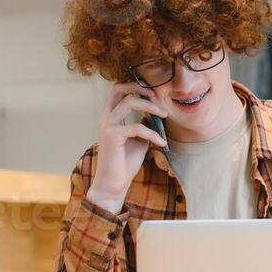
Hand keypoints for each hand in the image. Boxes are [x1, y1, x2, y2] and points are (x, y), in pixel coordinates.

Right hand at [85, 83, 168, 212]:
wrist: (114, 185)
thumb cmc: (125, 163)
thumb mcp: (139, 140)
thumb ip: (145, 125)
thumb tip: (156, 115)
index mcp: (111, 117)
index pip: (118, 91)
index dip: (136, 87)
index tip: (154, 95)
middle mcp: (106, 118)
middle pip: (118, 88)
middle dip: (139, 87)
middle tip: (157, 97)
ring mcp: (107, 125)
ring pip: (129, 102)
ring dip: (151, 107)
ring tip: (165, 115)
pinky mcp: (112, 136)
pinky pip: (137, 127)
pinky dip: (153, 134)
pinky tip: (162, 143)